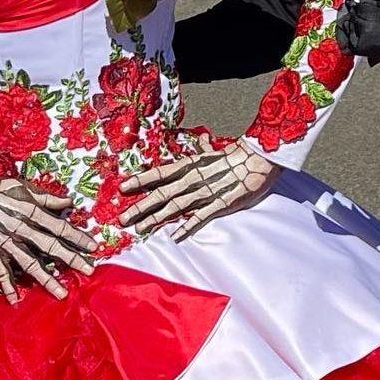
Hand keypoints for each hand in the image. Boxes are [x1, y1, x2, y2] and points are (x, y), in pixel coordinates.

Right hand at [0, 178, 96, 303]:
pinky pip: (1, 272)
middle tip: (89, 270)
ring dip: (47, 280)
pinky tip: (16, 300)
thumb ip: (45, 197)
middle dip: (71, 259)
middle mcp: (20, 229)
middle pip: (50, 247)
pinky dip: (8, 286)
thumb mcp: (21, 186)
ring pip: (30, 264)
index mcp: (29, 211)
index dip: (77, 236)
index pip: (59, 226)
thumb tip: (68, 201)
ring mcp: (5, 243)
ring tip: (62, 293)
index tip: (93, 246)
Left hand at [117, 137, 278, 240]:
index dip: (140, 180)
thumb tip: (199, 143)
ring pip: (174, 207)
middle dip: (140, 207)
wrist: (257, 160)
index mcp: (188, 166)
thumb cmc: (234, 157)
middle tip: (123, 218)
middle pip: (161, 194)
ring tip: (140, 228)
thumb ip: (201, 152)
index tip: (122, 187)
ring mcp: (204, 193)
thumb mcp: (212, 153)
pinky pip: (200, 217)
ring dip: (156, 218)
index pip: (159, 173)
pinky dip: (187, 226)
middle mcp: (191, 180)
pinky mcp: (219, 205)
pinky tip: (175, 236)